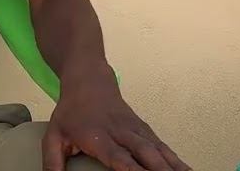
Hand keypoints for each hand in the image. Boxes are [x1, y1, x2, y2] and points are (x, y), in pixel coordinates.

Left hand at [43, 72, 189, 170]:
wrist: (88, 79)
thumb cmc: (70, 112)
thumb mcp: (53, 136)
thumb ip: (53, 162)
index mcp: (98, 137)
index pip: (118, 157)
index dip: (132, 169)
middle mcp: (121, 133)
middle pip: (145, 153)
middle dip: (160, 170)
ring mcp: (136, 129)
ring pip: (158, 149)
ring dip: (174, 165)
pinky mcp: (144, 129)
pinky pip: (162, 145)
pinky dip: (175, 158)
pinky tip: (186, 169)